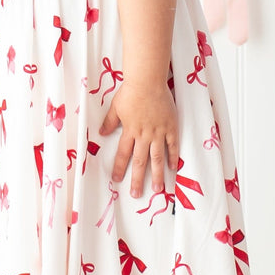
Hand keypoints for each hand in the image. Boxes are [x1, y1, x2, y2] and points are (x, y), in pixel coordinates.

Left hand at [100, 80, 178, 198]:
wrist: (148, 81)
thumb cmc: (131, 91)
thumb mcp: (116, 107)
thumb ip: (109, 122)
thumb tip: (101, 133)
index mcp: (129, 131)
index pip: (123, 154)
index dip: (120, 168)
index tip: (117, 180)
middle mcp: (143, 135)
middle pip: (140, 161)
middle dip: (137, 179)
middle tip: (136, 193)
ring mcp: (158, 132)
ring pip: (157, 158)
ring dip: (156, 174)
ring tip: (157, 188)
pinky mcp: (170, 127)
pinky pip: (172, 145)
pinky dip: (173, 157)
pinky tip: (173, 168)